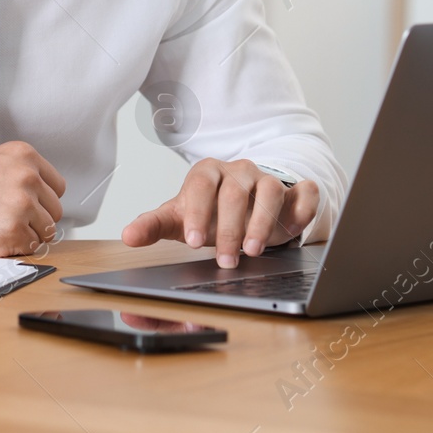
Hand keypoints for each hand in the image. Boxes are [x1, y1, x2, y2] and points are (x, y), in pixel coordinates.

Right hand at [0, 141, 65, 257]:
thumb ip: (20, 173)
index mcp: (23, 155)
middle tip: (6, 220)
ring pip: (46, 231)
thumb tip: (44, 196)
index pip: (57, 186)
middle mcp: (27, 176)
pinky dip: (15, 249)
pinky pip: (31, 248)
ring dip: (26, 235)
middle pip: (55, 211)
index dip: (42, 201)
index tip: (26, 206)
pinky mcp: (13, 231)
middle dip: (36, 220)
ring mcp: (22, 204)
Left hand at [121, 159, 318, 267]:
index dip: (198, 213)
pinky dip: (303, 204)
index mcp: (207, 173)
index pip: (201, 186)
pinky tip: (296, 224)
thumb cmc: (209, 214)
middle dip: (230, 228)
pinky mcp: (295, 190)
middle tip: (226, 260)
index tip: (193, 243)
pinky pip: (304, 191)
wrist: (242, 207)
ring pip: (270, 190)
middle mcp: (239, 171)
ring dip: (262, 221)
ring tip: (252, 251)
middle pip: (236, 192)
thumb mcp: (179, 219)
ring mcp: (269, 178)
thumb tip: (128, 236)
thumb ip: (153, 226)